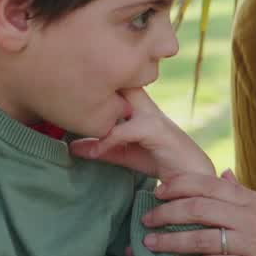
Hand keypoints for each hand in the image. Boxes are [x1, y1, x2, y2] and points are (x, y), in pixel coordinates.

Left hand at [68, 88, 213, 178]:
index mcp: (138, 102)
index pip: (114, 81)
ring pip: (117, 101)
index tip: (68, 85)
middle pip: (116, 80)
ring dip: (95, 112)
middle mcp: (144, 102)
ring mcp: (150, 113)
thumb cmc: (156, 158)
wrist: (189, 175)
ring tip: (73, 124)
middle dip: (93, 83)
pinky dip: (106, 141)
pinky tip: (95, 153)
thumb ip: (100, 147)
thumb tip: (71, 147)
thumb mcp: (122, 152)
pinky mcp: (154, 129)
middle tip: (67, 92)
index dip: (94, 79)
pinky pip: (123, 130)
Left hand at [140, 169, 255, 255]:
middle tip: (147, 219)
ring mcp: (250, 243)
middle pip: (198, 208)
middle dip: (167, 212)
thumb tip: (223, 175)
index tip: (158, 190)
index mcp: (251, 200)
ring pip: (202, 237)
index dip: (179, 185)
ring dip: (172, 241)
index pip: (208, 184)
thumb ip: (244, 192)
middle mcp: (249, 218)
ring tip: (150, 244)